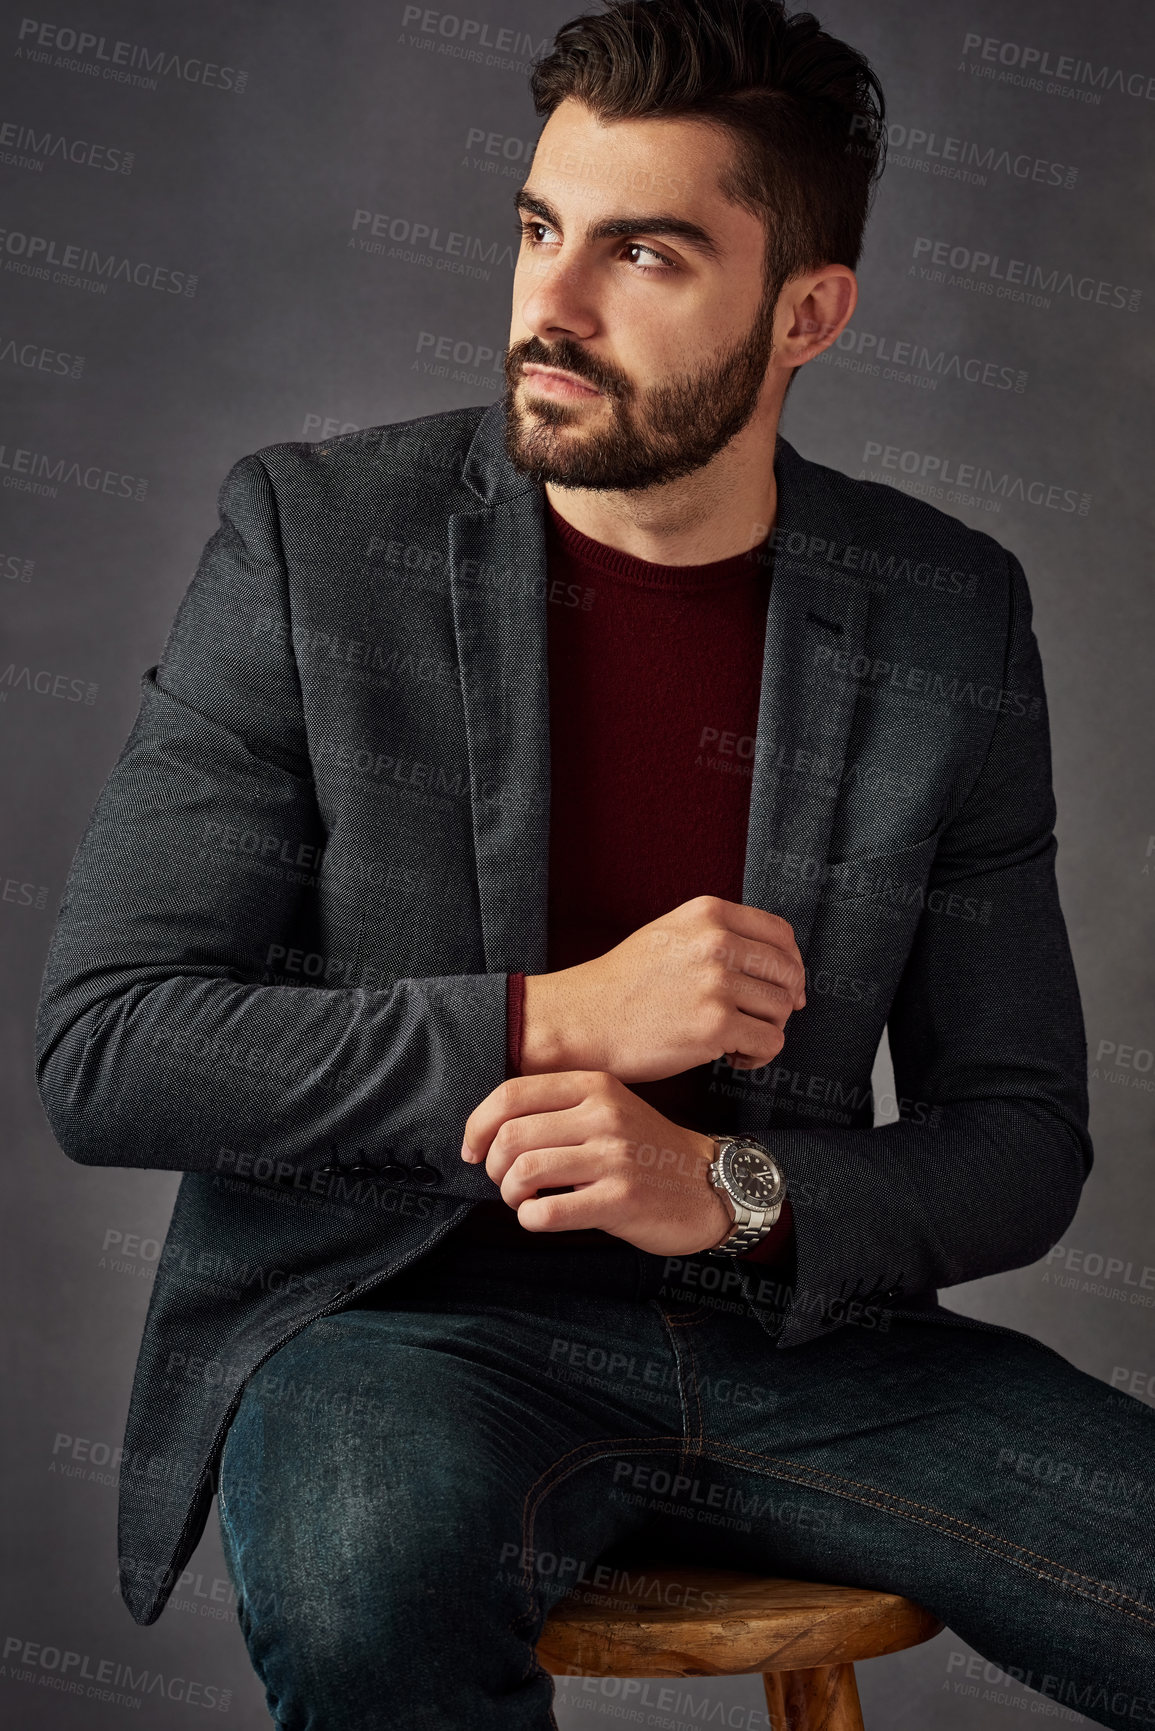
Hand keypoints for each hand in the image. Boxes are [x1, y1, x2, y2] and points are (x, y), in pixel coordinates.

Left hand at [461, 1069, 734, 1256]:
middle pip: (511, 1136)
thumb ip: (558, 1110)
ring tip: (523, 1200)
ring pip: (524, 1171)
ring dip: (510, 1194)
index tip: (472, 1150)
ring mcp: (613, 1156)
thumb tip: (487, 1131)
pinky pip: (548, 1210)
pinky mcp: (621, 1199)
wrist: (708, 1186)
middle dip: (493, 1167)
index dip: (477, 1125)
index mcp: (594, 1086)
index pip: (511, 1094)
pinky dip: (530, 1218)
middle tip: (505, 1182)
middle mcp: (603, 1115)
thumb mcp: (609, 1110)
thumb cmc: (646, 1151)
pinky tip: (540, 1217)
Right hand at [521, 895, 805, 1081]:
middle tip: (757, 1021)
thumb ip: (721, 937)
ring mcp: (717, 983)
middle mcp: (716, 942)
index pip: (781, 934)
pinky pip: (770, 1042)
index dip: (791, 965)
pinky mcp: (715, 1025)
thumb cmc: (625, 984)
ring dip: (766, 1031)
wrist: (583, 1019)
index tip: (785, 988)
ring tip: (735, 1041)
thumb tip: (785, 970)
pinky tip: (731, 1058)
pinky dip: (758, 1056)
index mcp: (708, 913)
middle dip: (781, 1002)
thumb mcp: (671, 934)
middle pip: (787, 973)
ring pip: (781, 1010)